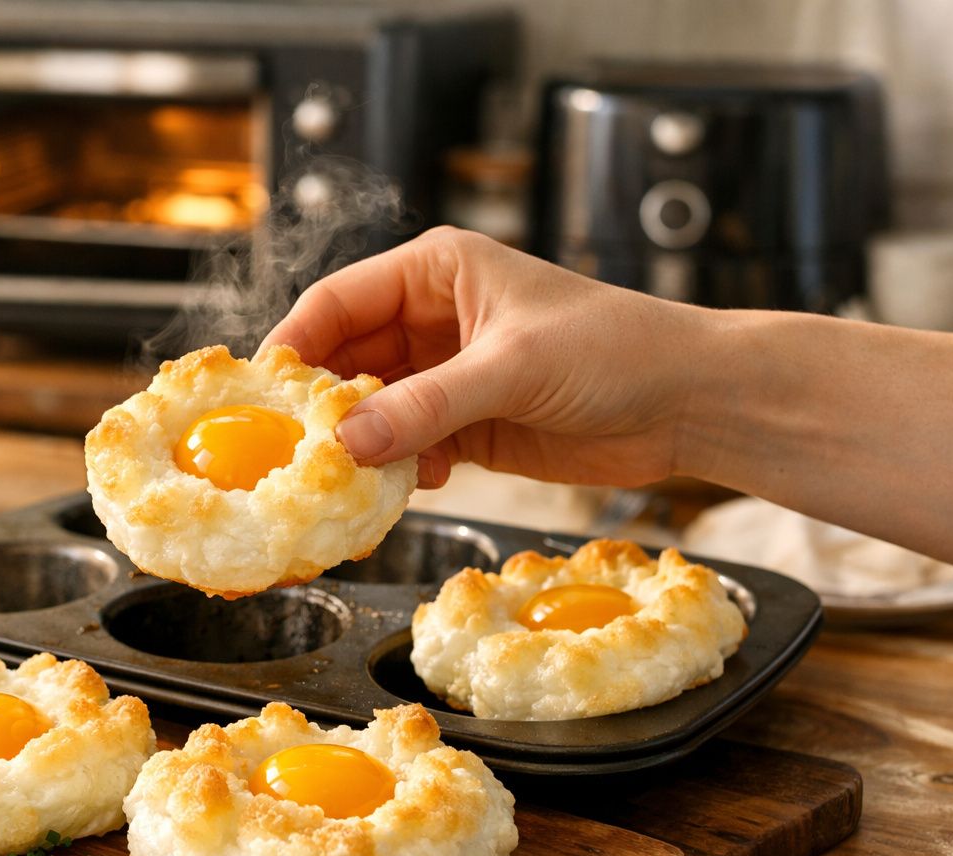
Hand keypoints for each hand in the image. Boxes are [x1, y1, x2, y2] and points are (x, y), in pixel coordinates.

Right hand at [258, 227, 712, 488]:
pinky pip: (405, 447)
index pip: (337, 302)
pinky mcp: (465, 427)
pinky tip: (403, 486)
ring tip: (347, 477)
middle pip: (345, 361)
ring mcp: (446, 376)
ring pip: (372, 411)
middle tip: (292, 453)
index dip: (295, 345)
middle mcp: (431, 319)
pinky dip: (395, 469)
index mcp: (435, 273)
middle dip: (323, 406)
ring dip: (360, 444)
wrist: (689, 404)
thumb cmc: (617, 350)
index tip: (263, 396)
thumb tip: (346, 443)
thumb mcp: (512, 368)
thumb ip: (426, 405)